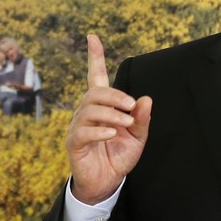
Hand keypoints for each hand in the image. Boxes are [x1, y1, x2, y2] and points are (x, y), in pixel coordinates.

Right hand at [66, 33, 151, 203]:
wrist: (106, 183)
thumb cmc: (118, 156)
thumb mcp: (137, 137)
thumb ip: (141, 119)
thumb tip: (145, 100)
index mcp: (102, 106)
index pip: (96, 76)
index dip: (95, 56)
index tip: (93, 37)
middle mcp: (86, 112)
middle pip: (95, 91)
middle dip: (115, 95)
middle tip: (132, 106)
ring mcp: (78, 127)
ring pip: (90, 109)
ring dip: (111, 113)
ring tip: (125, 123)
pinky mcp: (74, 143)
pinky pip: (83, 131)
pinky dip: (99, 130)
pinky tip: (111, 134)